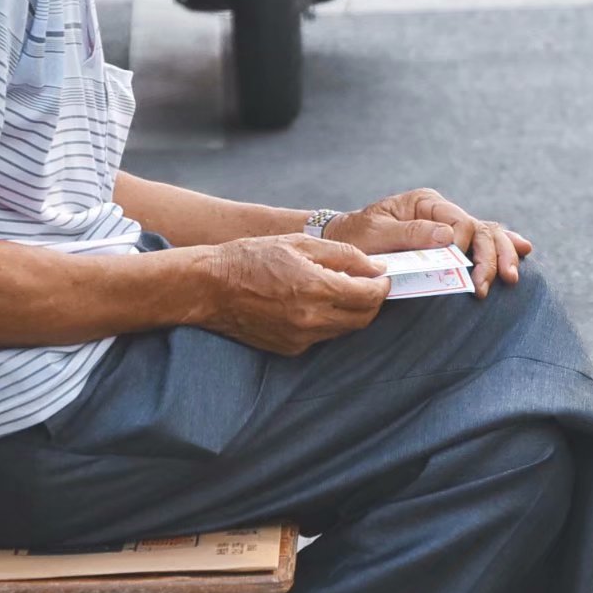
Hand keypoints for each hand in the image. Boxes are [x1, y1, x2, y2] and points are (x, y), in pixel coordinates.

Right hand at [196, 235, 388, 355]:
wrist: (210, 287)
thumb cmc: (251, 258)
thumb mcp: (300, 243)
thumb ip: (343, 254)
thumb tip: (375, 266)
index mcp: (316, 289)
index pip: (369, 295)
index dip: (382, 285)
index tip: (383, 276)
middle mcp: (311, 319)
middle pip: (363, 318)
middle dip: (372, 301)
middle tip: (369, 283)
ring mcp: (300, 338)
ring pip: (344, 330)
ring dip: (352, 313)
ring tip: (343, 291)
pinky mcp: (289, 348)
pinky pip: (322, 337)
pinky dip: (328, 322)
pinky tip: (317, 304)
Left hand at [326, 188, 531, 298]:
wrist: (343, 245)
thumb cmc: (356, 239)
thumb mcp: (376, 235)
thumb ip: (410, 233)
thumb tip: (449, 236)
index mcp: (424, 202)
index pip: (458, 221)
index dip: (463, 245)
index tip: (457, 266)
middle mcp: (441, 211)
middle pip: (479, 228)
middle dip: (490, 256)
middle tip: (490, 284)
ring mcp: (448, 226)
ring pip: (487, 234)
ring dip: (501, 255)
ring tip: (510, 278)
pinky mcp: (450, 243)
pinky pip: (481, 241)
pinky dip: (503, 246)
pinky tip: (523, 249)